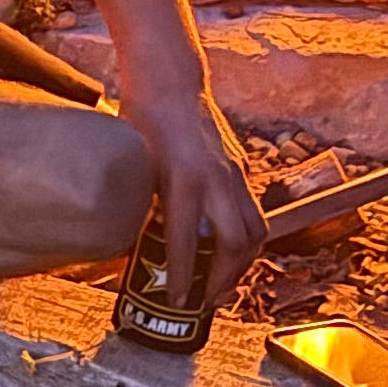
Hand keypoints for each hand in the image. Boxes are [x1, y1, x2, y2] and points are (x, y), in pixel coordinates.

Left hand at [126, 83, 264, 311]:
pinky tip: (228, 253)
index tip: (177, 301)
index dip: (183, 277)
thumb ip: (138, 205)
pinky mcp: (241, 170)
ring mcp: (234, 174)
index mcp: (183, 178)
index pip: (186, 241)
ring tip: (222, 284)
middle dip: (224, 279)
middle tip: (206, 301)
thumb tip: (133, 248)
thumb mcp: (132, 166)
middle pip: (236, 244)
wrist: (171, 84)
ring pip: (255, 231)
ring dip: (242, 265)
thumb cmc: (142, 123)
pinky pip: (253, 214)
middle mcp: (216, 179)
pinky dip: (245, 240)